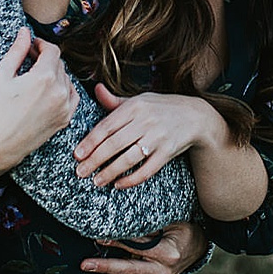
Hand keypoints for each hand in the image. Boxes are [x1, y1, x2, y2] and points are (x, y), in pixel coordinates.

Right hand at [0, 28, 79, 184]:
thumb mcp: (1, 75)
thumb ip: (17, 51)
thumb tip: (25, 32)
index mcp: (44, 77)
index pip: (52, 50)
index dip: (41, 44)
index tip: (32, 45)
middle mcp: (59, 91)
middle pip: (59, 64)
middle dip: (46, 58)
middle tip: (30, 59)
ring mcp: (64, 107)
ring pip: (66, 79)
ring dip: (55, 73)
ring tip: (37, 76)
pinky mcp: (65, 119)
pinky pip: (72, 96)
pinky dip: (64, 89)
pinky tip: (49, 90)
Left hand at [74, 85, 229, 188]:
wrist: (195, 116)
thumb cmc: (161, 108)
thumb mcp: (139, 99)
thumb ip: (115, 101)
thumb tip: (95, 89)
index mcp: (135, 106)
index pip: (107, 126)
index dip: (90, 141)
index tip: (77, 154)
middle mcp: (145, 121)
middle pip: (115, 143)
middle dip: (95, 159)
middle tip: (80, 172)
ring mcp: (157, 138)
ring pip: (129, 158)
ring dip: (110, 171)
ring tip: (96, 181)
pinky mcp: (167, 152)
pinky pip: (147, 170)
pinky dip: (132, 179)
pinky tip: (118, 184)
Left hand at [79, 221, 207, 273]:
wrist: (196, 247)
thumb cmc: (179, 230)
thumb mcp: (167, 222)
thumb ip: (145, 227)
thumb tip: (116, 225)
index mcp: (167, 254)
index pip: (136, 248)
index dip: (116, 243)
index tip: (97, 238)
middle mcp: (162, 273)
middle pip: (130, 271)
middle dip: (105, 268)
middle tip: (85, 265)